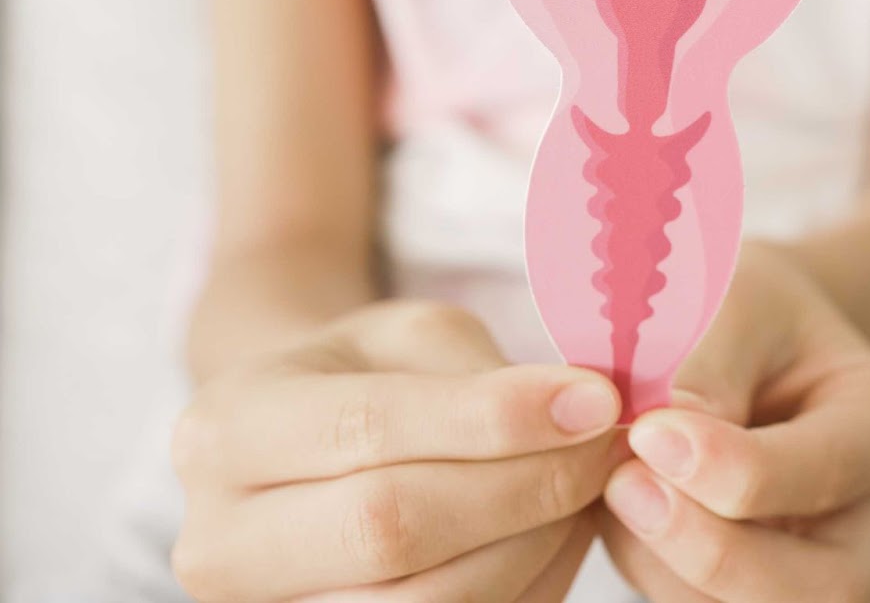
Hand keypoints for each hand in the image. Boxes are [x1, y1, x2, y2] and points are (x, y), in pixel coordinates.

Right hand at [170, 299, 625, 601]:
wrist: (306, 452)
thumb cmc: (367, 379)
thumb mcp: (411, 340)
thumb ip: (484, 374)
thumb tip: (586, 409)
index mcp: (226, 429)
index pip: (369, 428)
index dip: (494, 418)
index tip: (594, 401)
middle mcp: (220, 540)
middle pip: (391, 530)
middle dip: (523, 488)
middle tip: (601, 448)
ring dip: (534, 546)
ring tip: (582, 490)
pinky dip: (525, 586)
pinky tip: (554, 536)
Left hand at [598, 244, 869, 601]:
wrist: (750, 337)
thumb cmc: (747, 308)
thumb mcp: (736, 303)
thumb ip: (707, 369)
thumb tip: (659, 444)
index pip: (828, 470)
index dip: (733, 468)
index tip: (647, 430)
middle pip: (818, 585)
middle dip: (711, 551)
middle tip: (624, 485)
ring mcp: (819, 562)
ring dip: (666, 564)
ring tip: (611, 484)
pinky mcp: (758, 584)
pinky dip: (650, 566)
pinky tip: (616, 506)